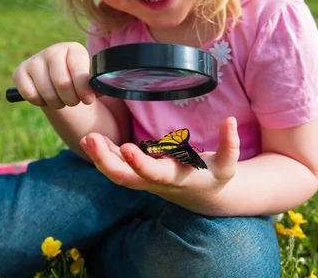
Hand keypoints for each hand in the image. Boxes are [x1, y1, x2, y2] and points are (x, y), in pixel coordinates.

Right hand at [13, 42, 96, 108]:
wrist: (57, 76)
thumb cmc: (78, 78)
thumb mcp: (90, 79)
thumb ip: (97, 83)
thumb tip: (100, 88)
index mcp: (74, 49)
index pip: (79, 72)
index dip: (84, 90)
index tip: (88, 100)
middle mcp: (53, 50)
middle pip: (62, 84)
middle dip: (71, 99)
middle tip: (74, 101)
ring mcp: (35, 60)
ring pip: (47, 93)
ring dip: (57, 103)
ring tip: (62, 100)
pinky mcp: (20, 71)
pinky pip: (30, 95)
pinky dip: (40, 102)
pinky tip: (45, 97)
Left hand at [80, 117, 239, 213]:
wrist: (204, 197)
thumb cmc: (215, 177)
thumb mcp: (228, 165)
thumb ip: (230, 145)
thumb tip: (230, 120)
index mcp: (176, 179)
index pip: (154, 174)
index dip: (139, 164)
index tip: (127, 147)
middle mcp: (155, 183)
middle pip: (124, 179)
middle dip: (106, 162)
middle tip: (92, 140)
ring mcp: (144, 181)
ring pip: (116, 175)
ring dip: (100, 158)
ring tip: (87, 138)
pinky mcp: (139, 175)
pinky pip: (118, 168)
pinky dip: (104, 156)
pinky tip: (92, 140)